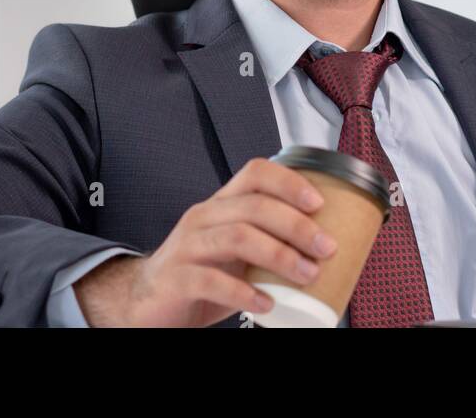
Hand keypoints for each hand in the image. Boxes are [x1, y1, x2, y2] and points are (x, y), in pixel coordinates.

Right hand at [74, 158, 337, 326]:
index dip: (289, 182)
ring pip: (237, 237)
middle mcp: (203, 217)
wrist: (147, 302)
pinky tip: (266, 304)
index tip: (320, 203)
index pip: (255, 173)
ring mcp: (186, 246)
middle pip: (254, 205)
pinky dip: (244, 293)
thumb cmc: (202, 274)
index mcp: (221, 205)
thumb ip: (269, 240)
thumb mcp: (236, 250)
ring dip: (280, 255)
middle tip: (326, 248)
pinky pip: (211, 280)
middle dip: (297, 225)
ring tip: (307, 275)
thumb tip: (328, 245)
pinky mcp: (175, 278)